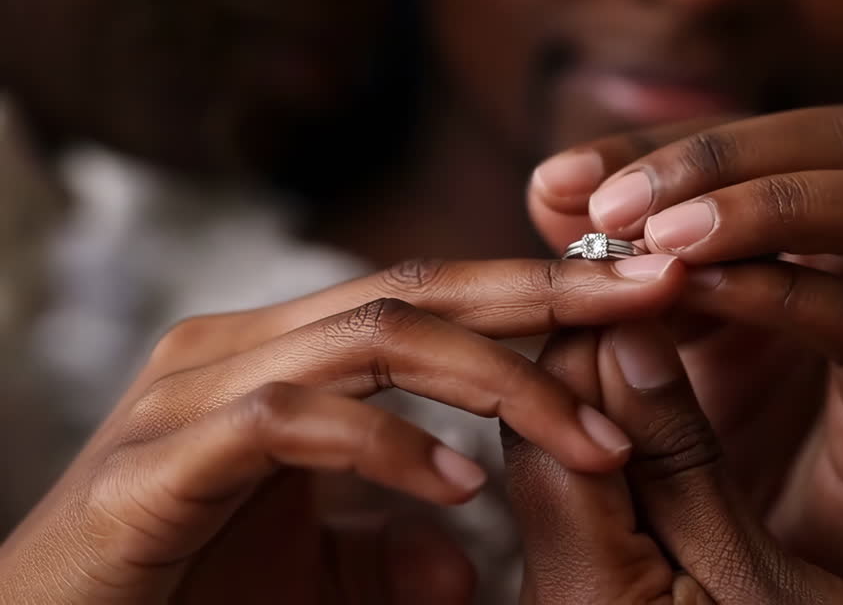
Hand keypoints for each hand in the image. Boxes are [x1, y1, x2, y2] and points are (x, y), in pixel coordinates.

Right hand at [0, 255, 684, 603]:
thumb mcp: (313, 580)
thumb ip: (388, 551)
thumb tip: (467, 561)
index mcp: (285, 355)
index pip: (436, 294)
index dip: (543, 291)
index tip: (650, 299)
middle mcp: (244, 346)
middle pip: (422, 285)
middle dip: (550, 288)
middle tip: (661, 291)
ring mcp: (198, 390)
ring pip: (375, 334)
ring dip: (500, 381)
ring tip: (596, 438)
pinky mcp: (164, 456)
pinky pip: (298, 422)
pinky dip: (390, 447)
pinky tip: (463, 490)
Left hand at [529, 106, 842, 602]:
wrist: (795, 575)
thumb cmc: (734, 442)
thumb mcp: (668, 332)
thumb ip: (626, 257)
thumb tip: (554, 187)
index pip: (776, 133)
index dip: (667, 143)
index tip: (561, 184)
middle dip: (729, 154)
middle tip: (617, 205)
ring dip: (770, 206)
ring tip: (660, 240)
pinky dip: (783, 294)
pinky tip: (697, 296)